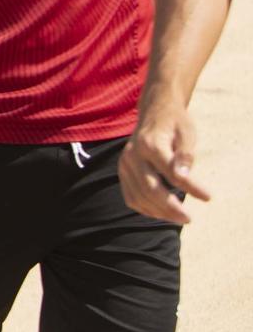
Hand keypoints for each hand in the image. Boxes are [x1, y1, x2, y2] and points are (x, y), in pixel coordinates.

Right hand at [119, 95, 209, 223]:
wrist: (154, 113)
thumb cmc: (175, 124)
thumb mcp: (187, 134)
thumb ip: (185, 155)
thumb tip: (183, 177)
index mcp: (149, 143)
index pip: (170, 171)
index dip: (191, 186)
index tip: (209, 197)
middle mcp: (132, 154)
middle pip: (150, 188)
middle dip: (171, 207)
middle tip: (189, 218)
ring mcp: (124, 164)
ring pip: (139, 196)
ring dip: (159, 212)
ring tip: (179, 217)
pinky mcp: (122, 172)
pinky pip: (131, 197)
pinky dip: (145, 208)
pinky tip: (162, 212)